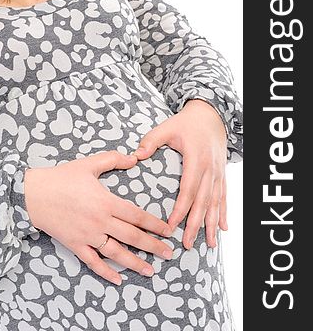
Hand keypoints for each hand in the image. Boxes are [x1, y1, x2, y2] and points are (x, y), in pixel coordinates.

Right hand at [24, 151, 172, 285]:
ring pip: (116, 253)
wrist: (34, 194)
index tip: (168, 231)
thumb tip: (134, 158)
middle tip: (169, 254)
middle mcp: (100, 221)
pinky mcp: (75, 245)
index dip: (154, 224)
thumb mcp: (89, 164)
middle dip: (152, 246)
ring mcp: (88, 236)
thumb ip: (113, 160)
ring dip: (135, 263)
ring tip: (150, 271)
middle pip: (132, 237)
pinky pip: (93, 262)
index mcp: (106, 202)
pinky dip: (106, 272)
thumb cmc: (62, 177)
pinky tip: (118, 280)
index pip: (137, 216)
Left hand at [132, 99, 227, 249]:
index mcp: (196, 159)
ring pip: (216, 202)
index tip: (171, 225)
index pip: (188, 189)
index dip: (180, 209)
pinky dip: (223, 213)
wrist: (210, 115)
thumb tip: (136, 155)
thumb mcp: (167, 127)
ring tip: (209, 244)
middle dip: (196, 224)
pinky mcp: (222, 174)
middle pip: (203, 201)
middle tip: (187, 243)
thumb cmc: (186, 122)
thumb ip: (151, 140)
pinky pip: (224, 196)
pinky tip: (223, 228)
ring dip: (212, 224)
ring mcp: (218, 173)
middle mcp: (210, 169)